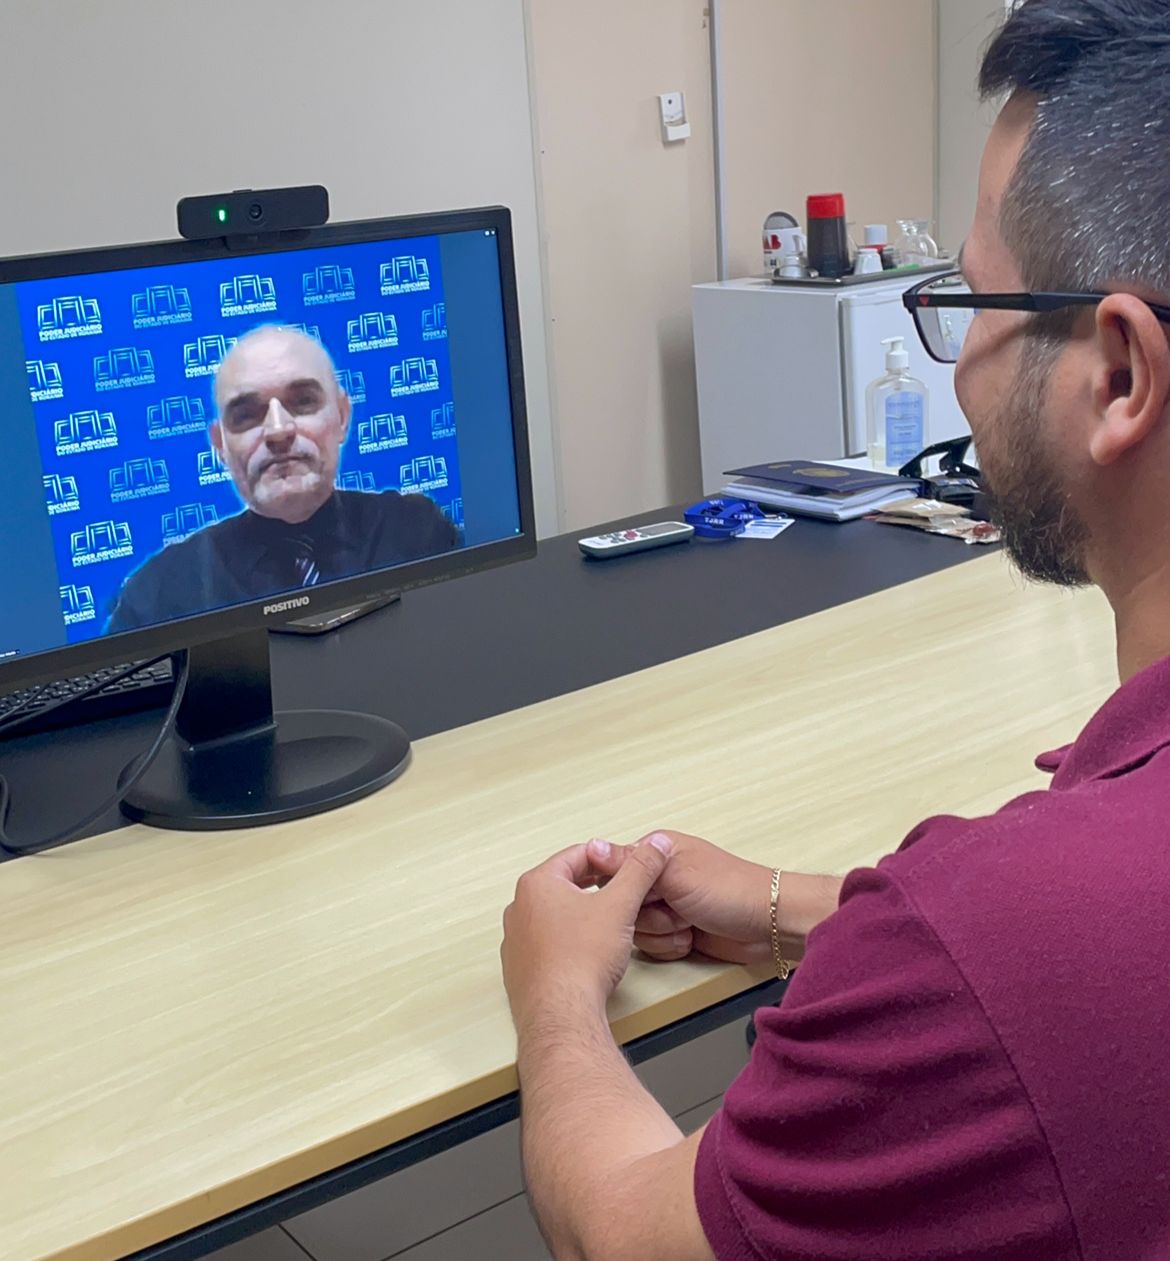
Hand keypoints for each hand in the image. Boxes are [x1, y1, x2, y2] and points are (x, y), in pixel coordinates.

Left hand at [501, 835, 673, 1029]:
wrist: (562, 1014)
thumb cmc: (581, 962)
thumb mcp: (621, 904)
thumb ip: (640, 870)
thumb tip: (654, 846)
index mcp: (537, 883)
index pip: (577, 855)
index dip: (608, 860)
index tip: (625, 868)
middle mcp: (519, 908)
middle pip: (563, 884)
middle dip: (594, 886)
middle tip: (619, 894)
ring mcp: (515, 939)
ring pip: (553, 914)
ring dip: (579, 914)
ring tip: (604, 925)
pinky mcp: (519, 967)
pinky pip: (545, 943)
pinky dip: (566, 942)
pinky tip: (584, 954)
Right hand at [587, 831, 774, 964]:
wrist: (769, 925)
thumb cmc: (730, 889)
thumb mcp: (675, 874)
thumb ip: (630, 864)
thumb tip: (590, 846)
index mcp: (655, 854)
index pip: (613, 872)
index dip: (619, 891)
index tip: (631, 899)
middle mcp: (659, 879)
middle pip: (622, 907)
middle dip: (647, 917)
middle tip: (674, 908)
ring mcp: (668, 906)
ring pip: (636, 931)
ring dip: (662, 933)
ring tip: (688, 924)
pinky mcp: (676, 931)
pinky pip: (653, 947)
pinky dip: (671, 947)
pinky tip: (691, 939)